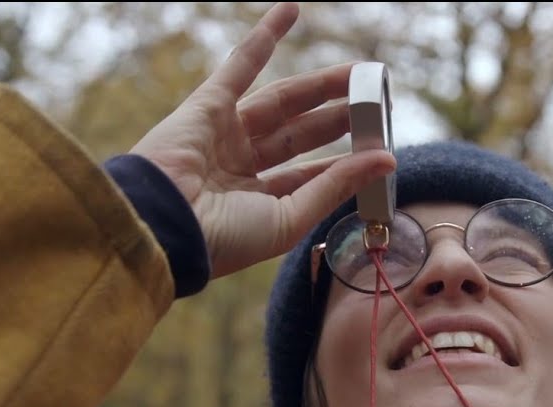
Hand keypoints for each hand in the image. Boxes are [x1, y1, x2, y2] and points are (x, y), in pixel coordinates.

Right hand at [129, 2, 395, 279]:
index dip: (346, 163)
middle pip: (301, 135)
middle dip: (340, 119)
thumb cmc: (223, 238)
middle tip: (377, 102)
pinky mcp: (208, 105)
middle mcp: (240, 167)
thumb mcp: (290, 217)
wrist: (165, 226)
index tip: (382, 149)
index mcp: (257, 202)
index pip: (310, 176)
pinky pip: (241, 64)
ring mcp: (224, 134)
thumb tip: (387, 160)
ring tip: (360, 71)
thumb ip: (335, 186)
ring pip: (283, 102)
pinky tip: (291, 10)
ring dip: (321, 85)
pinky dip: (264, 36)